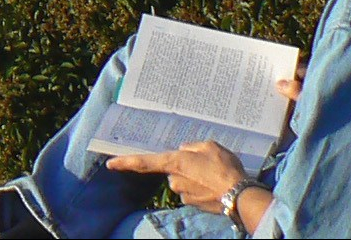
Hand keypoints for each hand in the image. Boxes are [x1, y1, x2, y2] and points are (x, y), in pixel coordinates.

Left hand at [103, 140, 252, 217]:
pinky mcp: (193, 204)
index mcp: (175, 162)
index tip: (110, 164)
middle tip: (206, 164)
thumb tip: (184, 150)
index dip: (126, 162)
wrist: (240, 196)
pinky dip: (201, 188)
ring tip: (215, 174)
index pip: (144, 162)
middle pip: (172, 171)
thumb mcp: (210, 146)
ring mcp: (183, 194)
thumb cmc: (225, 168)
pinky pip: (193, 192)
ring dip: (194, 178)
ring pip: (183, 182)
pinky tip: (215, 185)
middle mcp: (174, 180)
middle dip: (184, 167)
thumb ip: (192, 147)